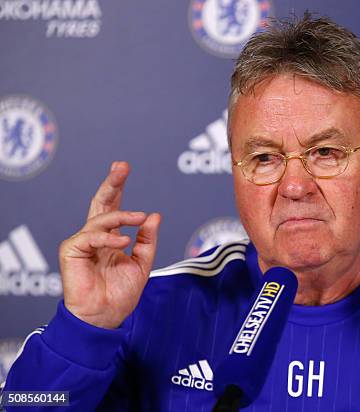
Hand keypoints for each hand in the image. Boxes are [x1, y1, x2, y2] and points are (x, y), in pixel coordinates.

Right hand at [59, 161, 161, 328]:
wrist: (104, 317)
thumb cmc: (120, 294)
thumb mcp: (142, 264)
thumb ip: (147, 240)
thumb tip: (154, 214)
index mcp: (111, 238)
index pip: (114, 207)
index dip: (117, 188)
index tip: (123, 167)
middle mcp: (95, 237)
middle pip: (101, 204)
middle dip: (112, 183)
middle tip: (122, 166)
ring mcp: (82, 242)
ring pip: (101, 219)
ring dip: (122, 215)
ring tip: (140, 218)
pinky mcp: (71, 250)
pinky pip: (91, 236)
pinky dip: (109, 237)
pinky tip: (124, 242)